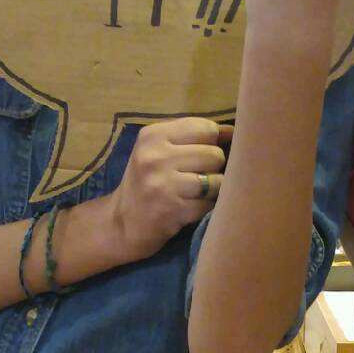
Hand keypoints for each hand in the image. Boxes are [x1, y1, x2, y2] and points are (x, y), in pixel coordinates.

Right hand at [102, 117, 228, 265]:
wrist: (121, 224)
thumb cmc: (146, 183)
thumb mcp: (159, 152)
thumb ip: (192, 137)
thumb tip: (232, 131)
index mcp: (152, 135)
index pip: (206, 128)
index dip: (213, 143)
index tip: (202, 155)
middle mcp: (155, 156)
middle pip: (215, 154)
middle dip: (213, 169)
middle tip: (196, 179)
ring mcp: (163, 184)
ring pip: (217, 180)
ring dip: (212, 190)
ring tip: (194, 194)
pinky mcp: (172, 210)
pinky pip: (209, 204)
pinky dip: (206, 208)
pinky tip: (189, 209)